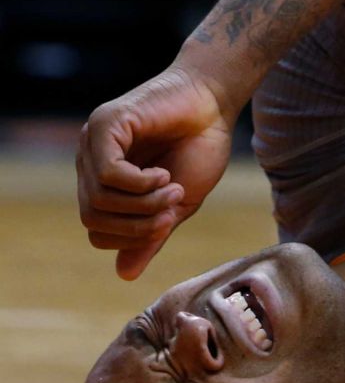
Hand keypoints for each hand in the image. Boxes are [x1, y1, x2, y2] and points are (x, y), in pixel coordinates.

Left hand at [77, 64, 235, 279]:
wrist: (215, 106)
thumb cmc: (199, 149)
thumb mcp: (176, 205)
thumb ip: (150, 236)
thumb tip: (124, 275)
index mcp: (105, 184)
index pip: (97, 232)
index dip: (133, 237)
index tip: (169, 220)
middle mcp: (91, 162)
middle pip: (94, 220)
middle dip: (139, 224)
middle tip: (171, 207)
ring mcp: (93, 143)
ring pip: (100, 200)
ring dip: (144, 203)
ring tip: (172, 186)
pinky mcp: (105, 125)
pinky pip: (108, 175)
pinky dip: (140, 184)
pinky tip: (162, 174)